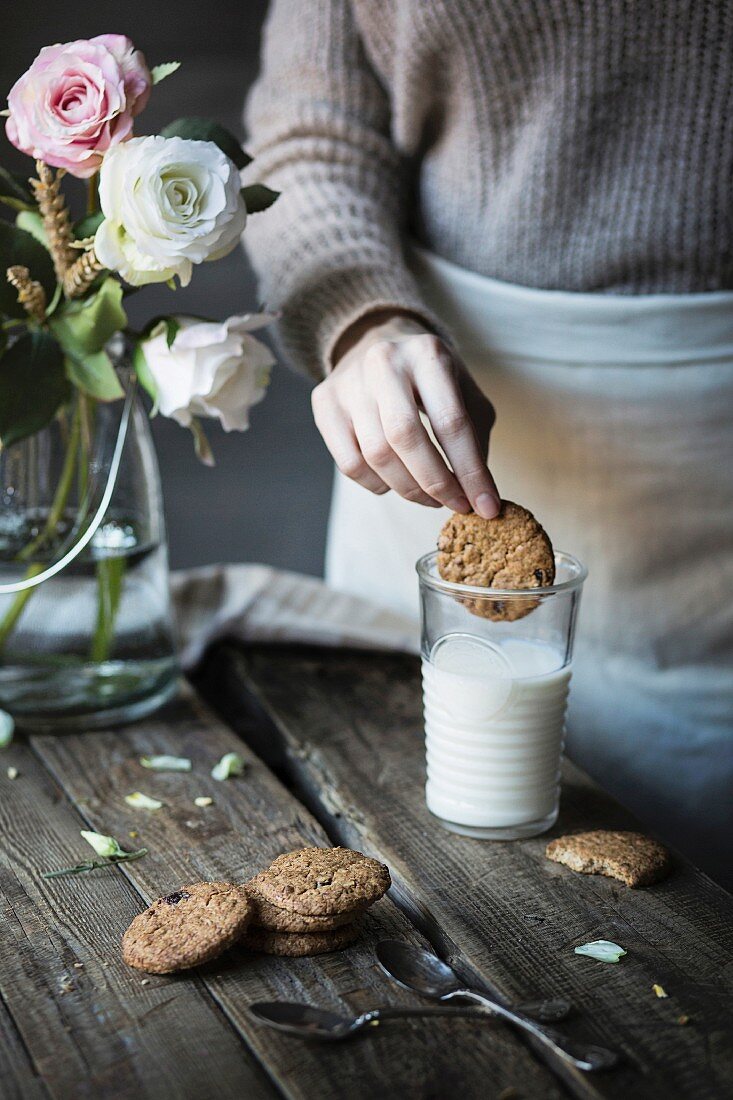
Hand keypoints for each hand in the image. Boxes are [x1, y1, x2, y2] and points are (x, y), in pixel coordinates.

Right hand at [311, 312, 499, 515]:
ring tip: (429, 496)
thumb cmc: (428, 378)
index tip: (486, 506)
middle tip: (455, 505)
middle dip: (435, 483)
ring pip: (376, 456)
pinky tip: (394, 482)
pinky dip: (376, 484)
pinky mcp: (324, 403)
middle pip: (406, 438)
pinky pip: (349, 463)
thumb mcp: (464, 392)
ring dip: (408, 489)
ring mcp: (348, 382)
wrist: (375, 341)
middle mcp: (383, 362)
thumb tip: (478, 493)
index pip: (451, 422)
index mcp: (427, 354)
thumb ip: (476, 438)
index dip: (470, 471)